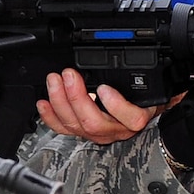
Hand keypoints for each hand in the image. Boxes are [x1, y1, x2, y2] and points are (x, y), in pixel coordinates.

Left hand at [36, 69, 165, 143]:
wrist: (139, 111)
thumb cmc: (143, 97)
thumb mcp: (150, 86)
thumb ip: (146, 78)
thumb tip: (147, 61)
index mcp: (137, 117)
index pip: (132, 118)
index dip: (115, 105)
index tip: (104, 88)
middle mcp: (118, 129)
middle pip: (94, 123)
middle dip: (76, 97)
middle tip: (69, 75)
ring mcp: (99, 133)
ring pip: (76, 126)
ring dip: (60, 102)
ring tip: (54, 81)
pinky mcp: (83, 131)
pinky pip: (64, 129)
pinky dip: (51, 116)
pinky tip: (43, 103)